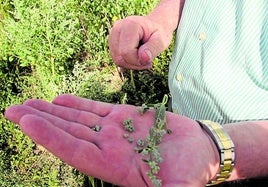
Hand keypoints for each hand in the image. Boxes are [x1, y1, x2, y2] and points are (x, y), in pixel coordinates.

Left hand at [5, 94, 218, 186]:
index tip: (27, 121)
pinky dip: (77, 104)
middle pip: (67, 133)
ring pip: (77, 119)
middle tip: (12, 110)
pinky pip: (95, 110)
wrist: (200, 152)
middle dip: (40, 122)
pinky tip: (59, 100)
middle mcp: (108, 148)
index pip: (75, 151)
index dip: (50, 137)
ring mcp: (114, 131)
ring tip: (28, 103)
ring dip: (52, 111)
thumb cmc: (191, 171)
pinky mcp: (124, 117)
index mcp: (114, 167)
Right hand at [109, 16, 172, 69]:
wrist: (156, 25)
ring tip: (142, 57)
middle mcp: (118, 28)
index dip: (137, 61)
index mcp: (130, 25)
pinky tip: (136, 56)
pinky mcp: (112, 41)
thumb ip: (153, 49)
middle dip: (134, 64)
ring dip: (131, 64)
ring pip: (116, 60)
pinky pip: (116, 58)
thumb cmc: (159, 32)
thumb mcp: (162, 41)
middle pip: (119, 58)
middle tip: (147, 59)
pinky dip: (127, 61)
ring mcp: (113, 34)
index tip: (149, 58)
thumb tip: (143, 58)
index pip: (126, 52)